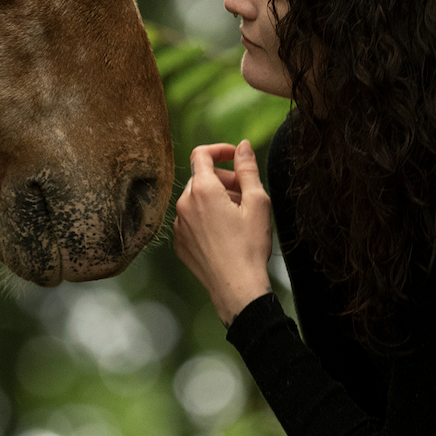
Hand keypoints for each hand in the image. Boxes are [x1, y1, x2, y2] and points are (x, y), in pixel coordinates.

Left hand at [174, 139, 273, 323]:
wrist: (237, 288)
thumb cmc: (249, 246)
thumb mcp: (257, 202)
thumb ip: (248, 169)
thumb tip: (242, 147)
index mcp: (202, 190)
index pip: (201, 154)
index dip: (220, 150)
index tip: (235, 157)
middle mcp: (184, 205)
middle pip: (202, 179)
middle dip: (224, 180)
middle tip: (247, 195)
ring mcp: (178, 226)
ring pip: (196, 201)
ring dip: (216, 201)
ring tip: (239, 218)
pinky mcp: (180, 244)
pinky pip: (191, 222)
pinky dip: (207, 220)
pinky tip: (226, 236)